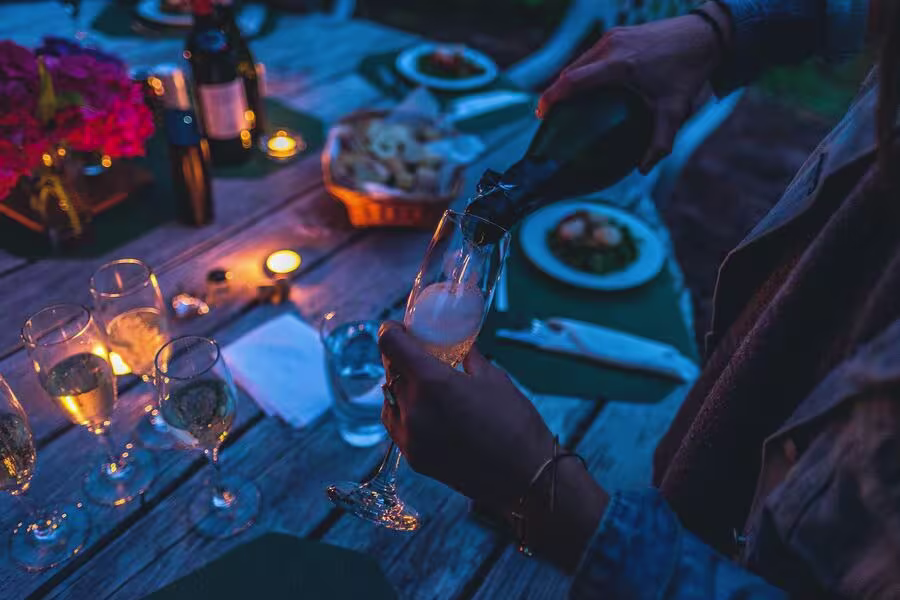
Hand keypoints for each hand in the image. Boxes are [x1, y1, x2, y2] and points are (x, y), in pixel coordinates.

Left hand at [378, 321, 608, 570]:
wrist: (526, 477)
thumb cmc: (515, 422)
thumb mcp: (493, 377)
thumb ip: (466, 357)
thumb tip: (457, 344)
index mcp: (432, 382)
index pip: (390, 345)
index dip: (390, 331)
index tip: (397, 328)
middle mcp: (413, 409)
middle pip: (389, 371)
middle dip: (399, 357)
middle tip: (415, 352)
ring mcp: (410, 437)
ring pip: (389, 399)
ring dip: (399, 386)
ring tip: (422, 384)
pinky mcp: (414, 458)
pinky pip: (396, 425)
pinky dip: (404, 411)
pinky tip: (424, 409)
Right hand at [538, 2, 730, 172]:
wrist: (703, 35)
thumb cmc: (688, 72)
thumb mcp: (675, 111)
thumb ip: (660, 142)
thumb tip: (643, 169)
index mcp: (618, 65)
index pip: (572, 81)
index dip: (551, 97)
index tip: (540, 114)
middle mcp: (611, 47)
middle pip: (570, 71)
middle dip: (555, 92)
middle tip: (547, 116)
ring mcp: (613, 37)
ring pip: (578, 61)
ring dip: (567, 81)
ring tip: (561, 103)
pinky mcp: (617, 33)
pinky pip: (590, 55)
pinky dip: (581, 71)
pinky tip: (582, 86)